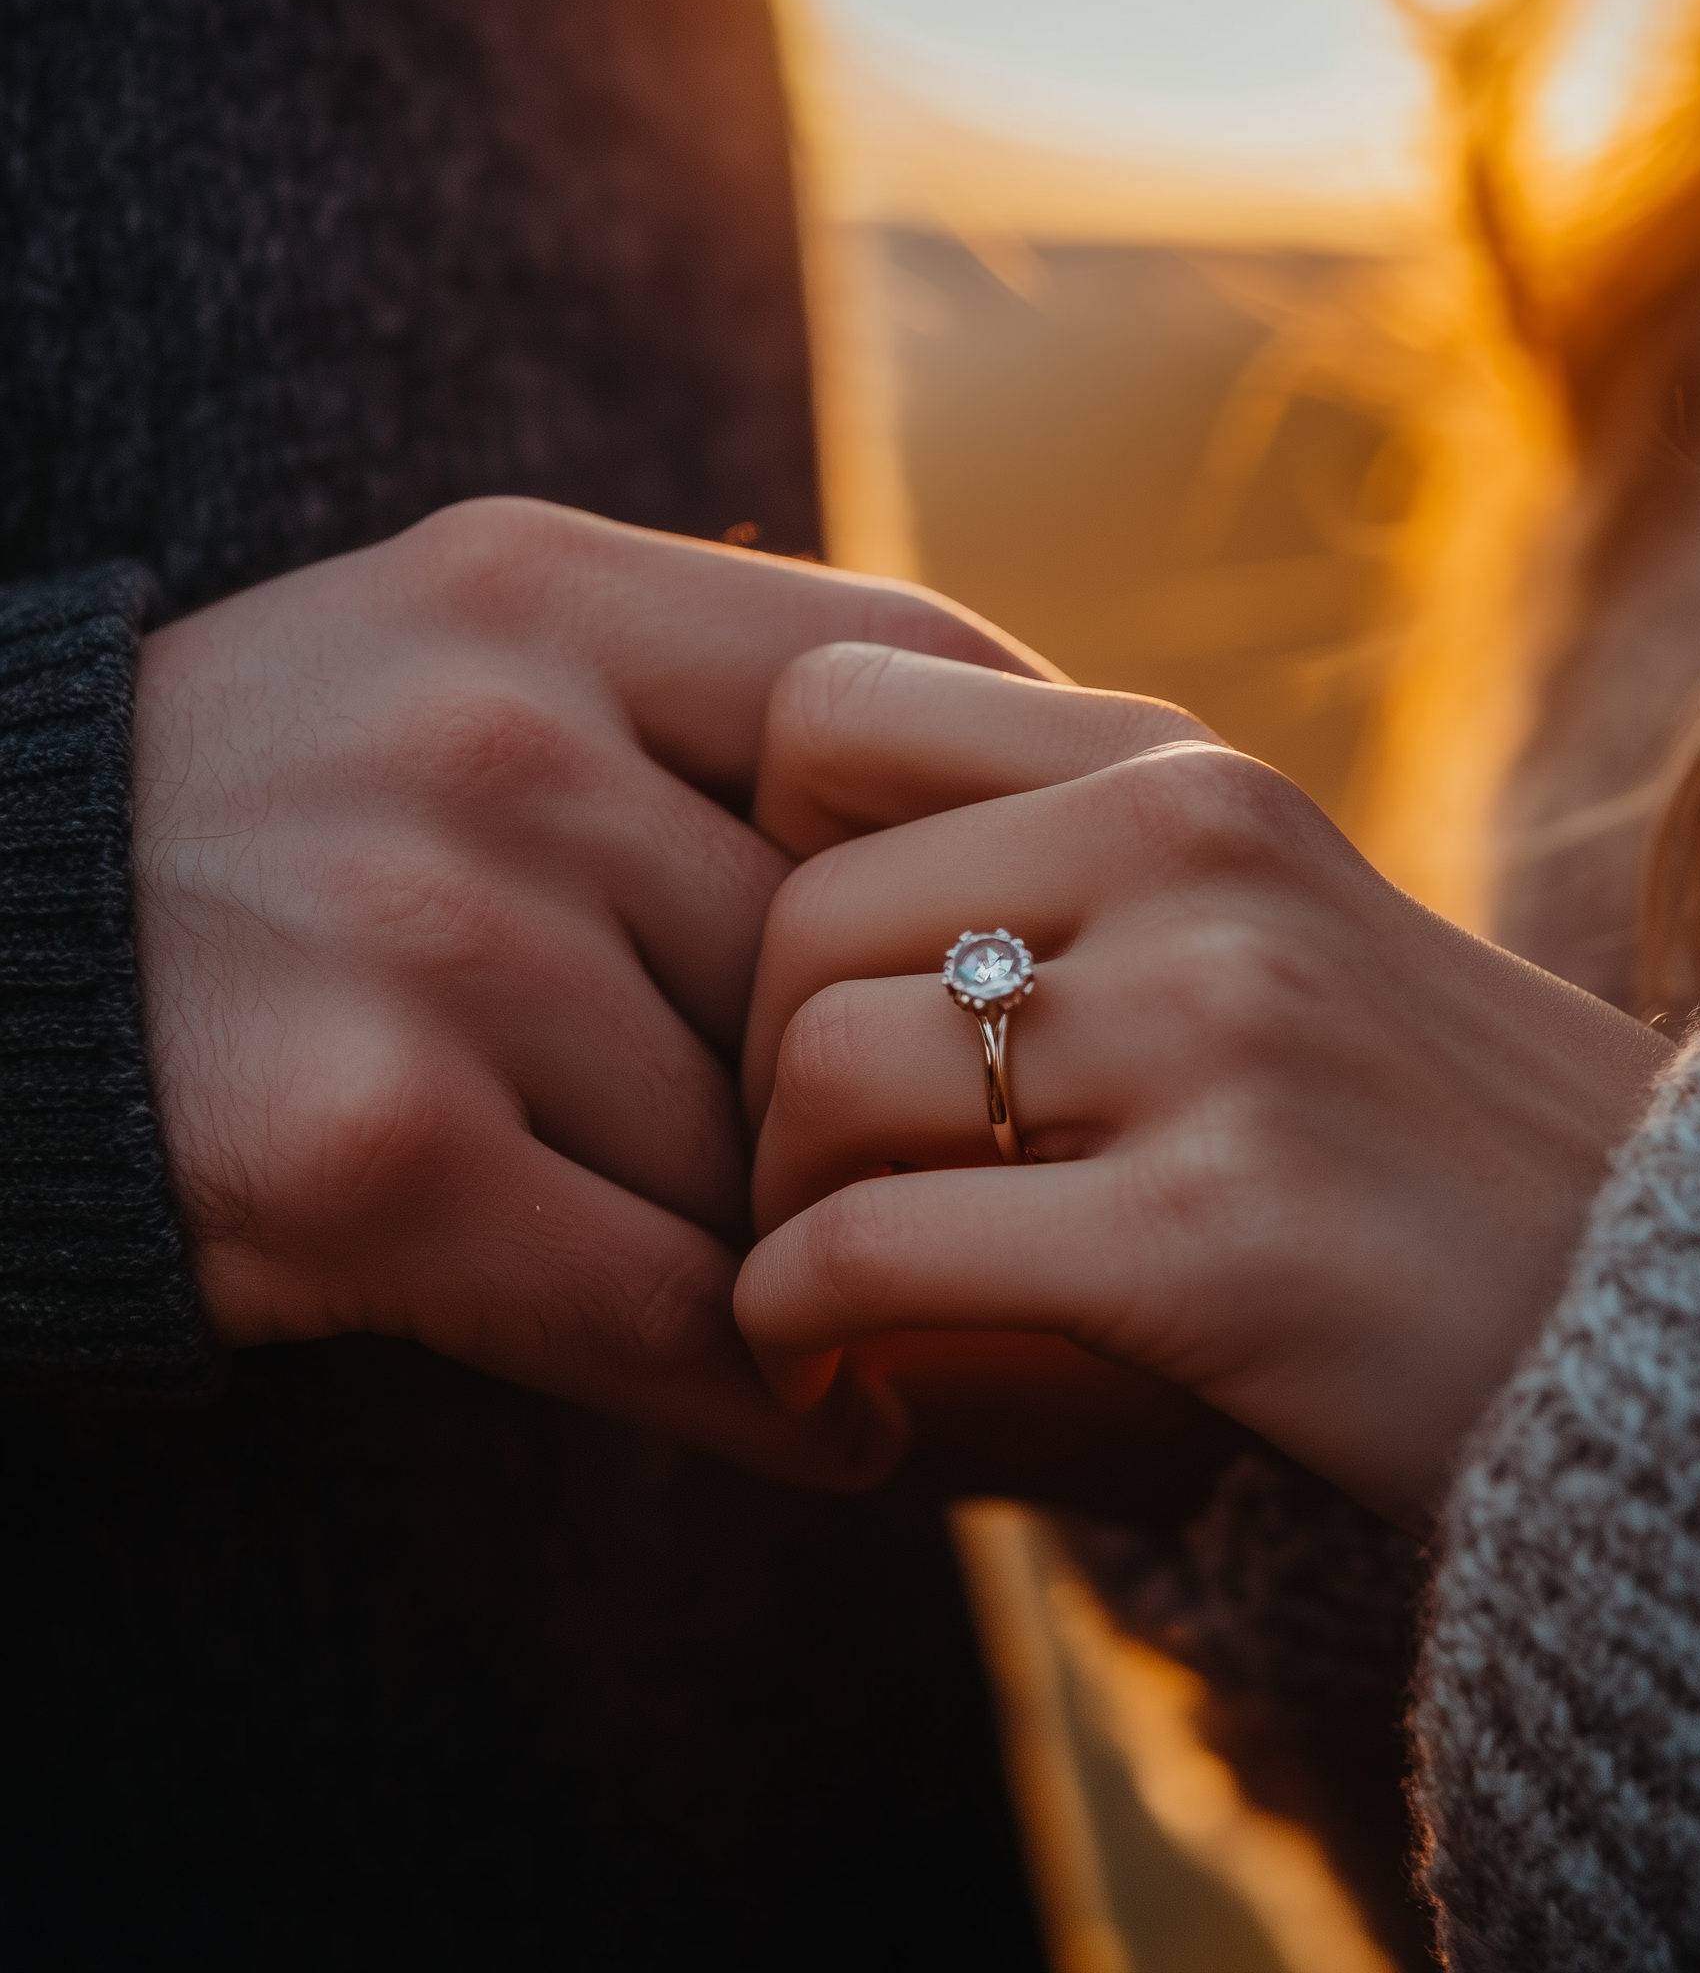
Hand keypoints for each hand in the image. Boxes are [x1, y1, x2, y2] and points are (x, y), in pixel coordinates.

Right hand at [133, 498, 1043, 1486]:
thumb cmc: (255, 826)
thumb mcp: (450, 673)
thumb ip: (679, 718)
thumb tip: (957, 832)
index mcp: (544, 594)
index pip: (893, 660)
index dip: (1039, 785)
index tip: (1114, 896)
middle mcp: (501, 737)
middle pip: (844, 944)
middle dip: (934, 1081)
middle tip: (1052, 1166)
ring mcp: (436, 932)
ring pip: (766, 1142)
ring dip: (839, 1251)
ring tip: (914, 1316)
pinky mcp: (374, 1145)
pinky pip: (665, 1301)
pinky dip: (771, 1389)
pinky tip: (834, 1433)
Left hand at [737, 644, 1673, 1529]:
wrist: (1668, 1319)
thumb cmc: (1416, 1137)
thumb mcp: (1263, 926)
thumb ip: (1066, 874)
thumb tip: (776, 883)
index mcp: (1191, 772)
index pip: (825, 707)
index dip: (756, 848)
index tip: (805, 989)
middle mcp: (1200, 857)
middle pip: (790, 918)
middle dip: (743, 1073)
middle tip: (789, 1180)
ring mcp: (1217, 1036)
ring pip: (812, 1075)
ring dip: (768, 1206)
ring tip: (818, 1275)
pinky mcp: (1212, 1240)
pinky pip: (868, 1252)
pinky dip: (792, 1321)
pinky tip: (823, 1367)